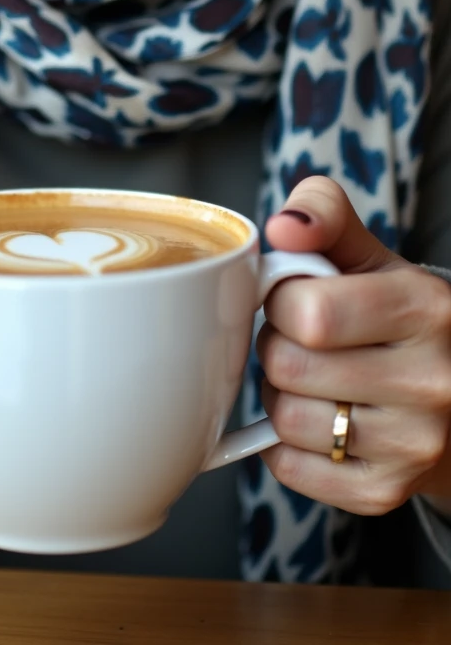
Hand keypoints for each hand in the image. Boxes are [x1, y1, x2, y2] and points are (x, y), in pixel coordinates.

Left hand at [258, 176, 450, 516]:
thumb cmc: (398, 320)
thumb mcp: (373, 257)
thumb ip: (325, 216)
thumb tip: (283, 227)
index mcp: (426, 310)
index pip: (310, 311)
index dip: (281, 301)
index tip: (295, 298)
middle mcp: (431, 382)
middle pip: (289, 365)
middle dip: (276, 345)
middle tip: (301, 341)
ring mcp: (413, 445)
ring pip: (285, 419)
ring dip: (279, 394)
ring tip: (310, 379)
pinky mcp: (385, 491)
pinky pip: (290, 469)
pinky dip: (284, 444)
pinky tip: (316, 420)